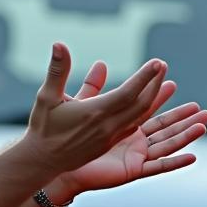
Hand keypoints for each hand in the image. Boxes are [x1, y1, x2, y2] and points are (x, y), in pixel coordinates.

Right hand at [23, 44, 166, 179]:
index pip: (128, 92)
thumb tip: (59, 44)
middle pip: (141, 104)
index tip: (157, 62)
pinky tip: (147, 106)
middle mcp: (107, 126)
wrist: (41, 162)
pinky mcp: (109, 144)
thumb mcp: (46, 96)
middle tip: (162, 66)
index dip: (145, 77)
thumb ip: (57, 70)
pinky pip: (133, 126)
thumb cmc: (42, 127)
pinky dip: (144, 114)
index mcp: (95, 113)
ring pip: (140, 117)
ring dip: (155, 99)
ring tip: (165, 83)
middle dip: (154, 84)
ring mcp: (110, 137)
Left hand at [60, 60, 206, 195]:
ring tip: (203, 125)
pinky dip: (175, 163)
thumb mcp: (78, 105)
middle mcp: (131, 140)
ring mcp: (133, 156)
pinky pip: (157, 167)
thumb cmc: (60, 135)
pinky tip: (192, 157)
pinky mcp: (132, 170)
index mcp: (120, 124)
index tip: (170, 82)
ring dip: (185, 135)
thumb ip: (91, 86)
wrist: (52, 160)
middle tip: (201, 108)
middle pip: (163, 127)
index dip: (158, 94)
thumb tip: (100, 63)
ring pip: (166, 144)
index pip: (144, 106)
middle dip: (183, 117)